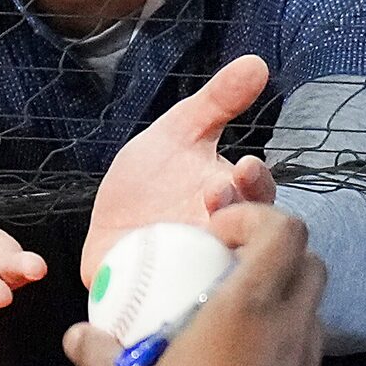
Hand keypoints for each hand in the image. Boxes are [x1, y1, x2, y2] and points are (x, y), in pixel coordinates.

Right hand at [67, 203, 326, 365]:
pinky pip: (306, 353)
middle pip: (309, 261)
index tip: (217, 236)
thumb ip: (101, 358)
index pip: (285, 232)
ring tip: (231, 322)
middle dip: (274, 251)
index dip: (256, 218)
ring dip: (279, 298)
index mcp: (246, 313)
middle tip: (227, 270)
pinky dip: (282, 344)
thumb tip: (79, 335)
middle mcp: (289, 331)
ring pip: (311, 308)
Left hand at [84, 53, 279, 283]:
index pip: (260, 197)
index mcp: (233, 204)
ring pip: (221, 275)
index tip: (245, 165)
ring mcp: (197, 275)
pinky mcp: (161, 301)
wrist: (105, 226)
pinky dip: (172, 291)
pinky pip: (174, 303)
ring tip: (196, 232)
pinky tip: (163, 277)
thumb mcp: (178, 132)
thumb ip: (217, 101)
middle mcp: (224, 243)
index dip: (256, 184)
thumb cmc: (150, 181)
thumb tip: (257, 62)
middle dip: (236, 215)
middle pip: (249, 239)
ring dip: (212, 254)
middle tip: (214, 194)